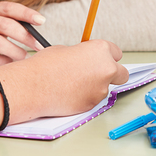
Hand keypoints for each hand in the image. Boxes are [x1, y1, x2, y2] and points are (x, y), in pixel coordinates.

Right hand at [0, 2, 47, 65]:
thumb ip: (8, 29)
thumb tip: (36, 42)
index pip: (9, 7)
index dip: (26, 13)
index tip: (42, 21)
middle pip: (5, 24)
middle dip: (25, 36)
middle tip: (38, 46)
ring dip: (13, 51)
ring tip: (23, 58)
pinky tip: (6, 67)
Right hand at [10, 40, 128, 120]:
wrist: (33, 86)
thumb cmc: (45, 66)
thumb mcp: (66, 50)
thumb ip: (83, 55)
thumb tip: (86, 61)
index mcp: (100, 50)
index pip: (116, 52)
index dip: (106, 56)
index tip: (100, 59)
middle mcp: (106, 69)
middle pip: (122, 73)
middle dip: (112, 73)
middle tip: (97, 73)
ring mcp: (101, 89)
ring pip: (106, 88)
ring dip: (96, 86)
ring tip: (74, 84)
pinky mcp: (92, 105)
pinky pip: (94, 99)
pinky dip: (86, 97)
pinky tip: (70, 94)